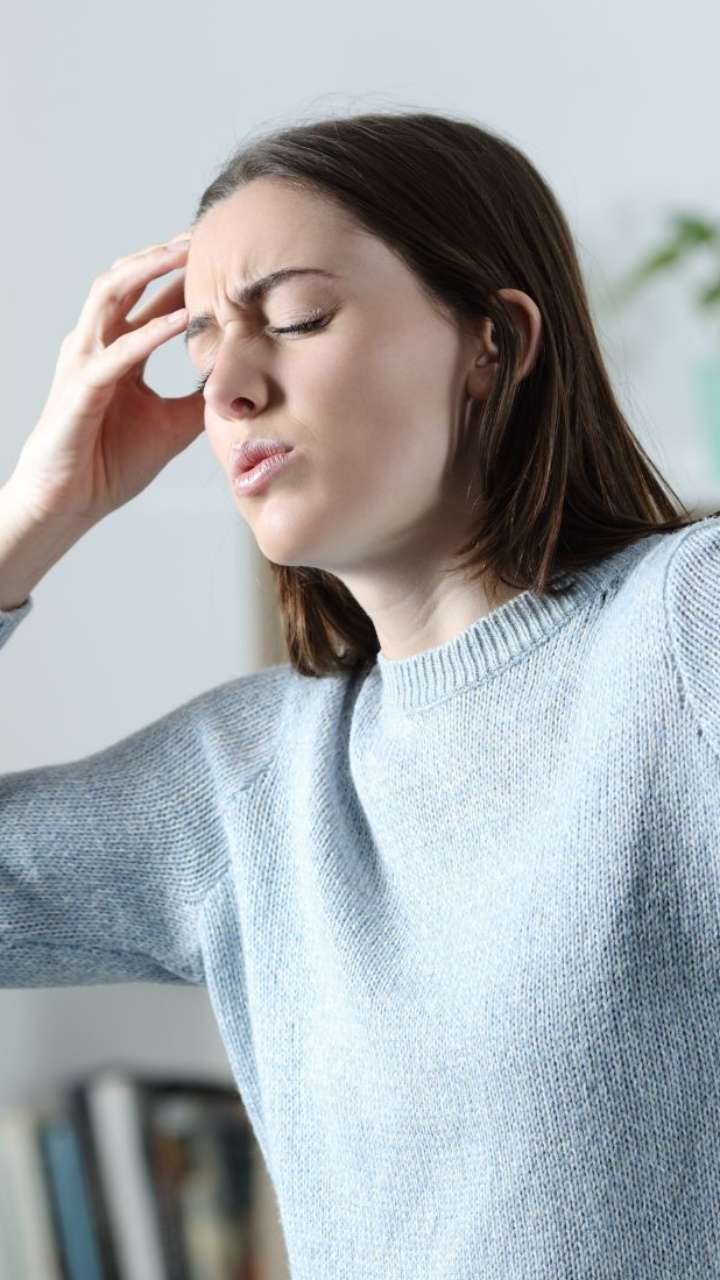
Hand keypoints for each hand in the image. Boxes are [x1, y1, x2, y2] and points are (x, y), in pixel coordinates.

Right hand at [11, 233, 201, 526]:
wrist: (68, 504)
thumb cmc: (108, 465)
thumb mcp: (172, 427)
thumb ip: (200, 400)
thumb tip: (241, 386)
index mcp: (118, 353)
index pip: (149, 300)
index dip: (181, 276)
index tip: (221, 257)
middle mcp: (97, 347)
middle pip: (125, 280)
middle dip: (162, 255)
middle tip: (203, 234)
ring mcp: (84, 363)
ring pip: (109, 296)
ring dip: (148, 272)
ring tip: (185, 254)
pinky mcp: (80, 390)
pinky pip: (116, 353)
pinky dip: (149, 333)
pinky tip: (180, 320)